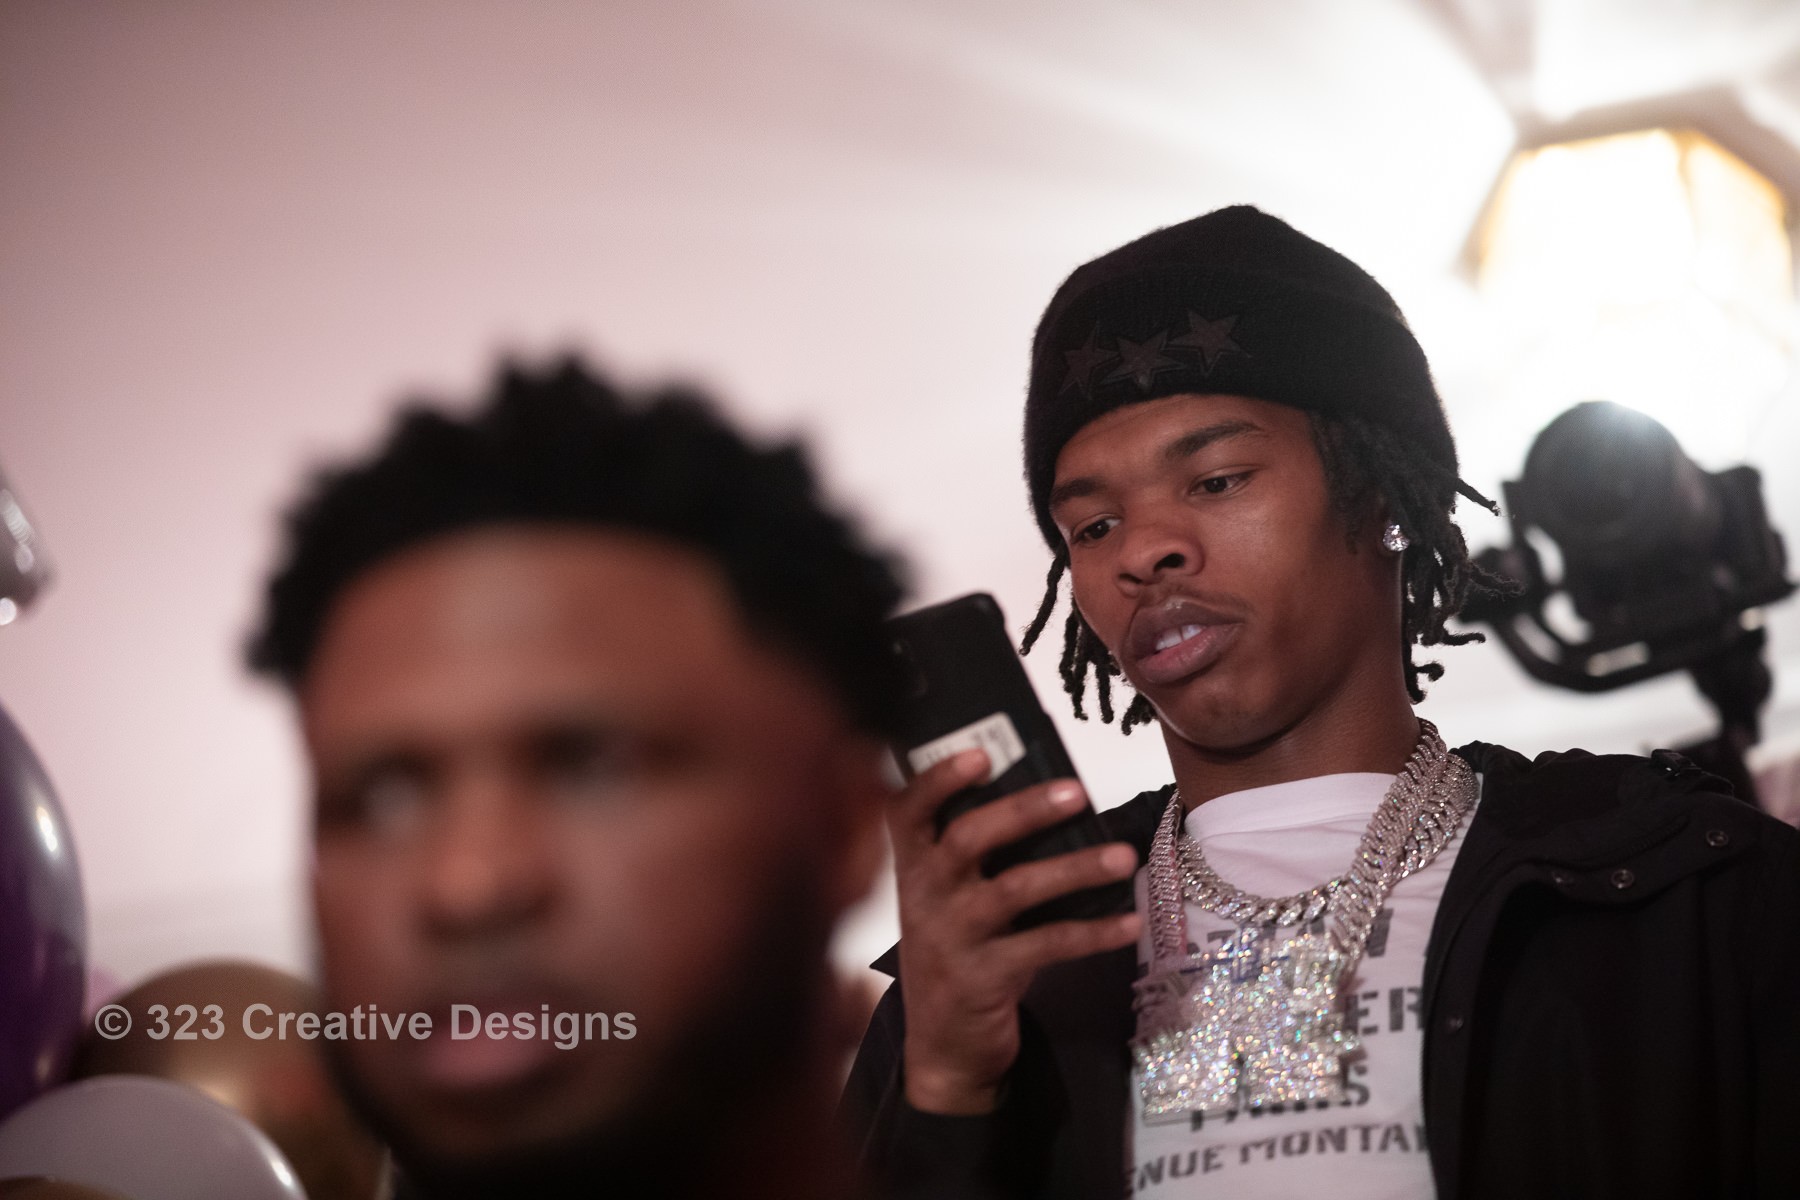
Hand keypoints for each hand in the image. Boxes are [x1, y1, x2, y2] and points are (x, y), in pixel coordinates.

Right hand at [888, 748, 1141, 1114]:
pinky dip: (1094, 931)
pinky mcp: (985, 978)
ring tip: (1124, 856)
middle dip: (1025, 810)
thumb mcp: (948, 898)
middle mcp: (925, 896)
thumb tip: (1052, 797)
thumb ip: (978, 854)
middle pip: (968, 838)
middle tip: (1078, 793)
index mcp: (913, 866)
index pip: (908, 809)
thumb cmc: (958, 948)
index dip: (938, 778)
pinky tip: (1130, 921)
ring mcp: (953, 938)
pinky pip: (1047, 945)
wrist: (943, 1044)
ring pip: (1016, 889)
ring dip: (1076, 868)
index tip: (981, 754)